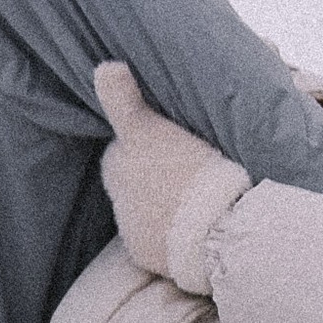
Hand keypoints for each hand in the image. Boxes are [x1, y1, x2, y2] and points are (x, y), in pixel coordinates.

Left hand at [93, 61, 248, 289]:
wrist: (217, 231)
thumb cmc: (191, 172)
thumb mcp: (152, 127)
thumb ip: (122, 97)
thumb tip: (104, 67)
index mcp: (118, 160)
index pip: (127, 145)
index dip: (150, 140)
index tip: (174, 141)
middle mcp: (116, 196)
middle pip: (133, 176)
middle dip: (153, 172)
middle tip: (189, 167)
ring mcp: (130, 229)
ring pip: (144, 208)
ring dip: (162, 202)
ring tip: (196, 198)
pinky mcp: (145, 255)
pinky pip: (155, 239)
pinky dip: (169, 233)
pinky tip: (193, 225)